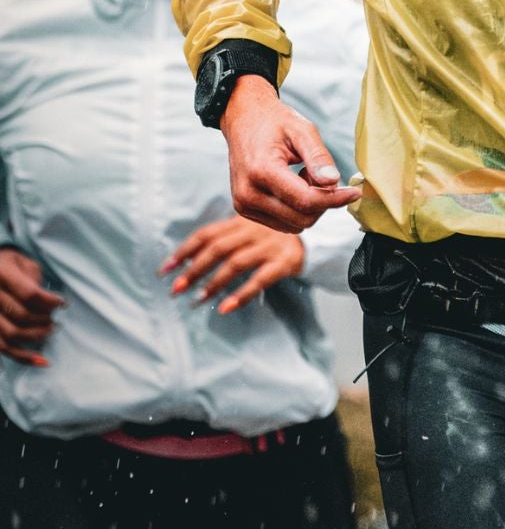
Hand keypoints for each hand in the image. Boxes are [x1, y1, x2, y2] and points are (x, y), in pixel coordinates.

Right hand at [0, 246, 65, 366]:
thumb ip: (33, 279)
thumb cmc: (11, 266)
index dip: (49, 301)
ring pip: (11, 335)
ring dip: (36, 336)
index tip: (63, 304)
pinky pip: (3, 348)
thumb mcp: (23, 263)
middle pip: (21, 315)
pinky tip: (42, 360)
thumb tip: (47, 302)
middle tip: (56, 319)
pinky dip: (23, 357)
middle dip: (44, 319)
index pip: (28, 294)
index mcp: (1, 273)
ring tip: (50, 330)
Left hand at [161, 216, 304, 313]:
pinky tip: (226, 307)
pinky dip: (242, 294)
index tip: (165, 269)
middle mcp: (253, 230)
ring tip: (198, 299)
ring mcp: (269, 246)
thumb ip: (222, 239)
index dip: (184, 250)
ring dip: (214, 283)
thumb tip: (185, 262)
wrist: (314, 237)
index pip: (207, 234)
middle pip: (218, 249)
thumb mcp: (248, 230)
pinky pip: (260, 279)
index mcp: (240, 221)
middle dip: (194, 270)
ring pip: (236, 263)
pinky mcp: (284, 262)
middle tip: (176, 289)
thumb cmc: (270, 238)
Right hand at [222, 74, 360, 232]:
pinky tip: (292, 184)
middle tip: (322, 173)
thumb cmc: (275, 122)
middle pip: (302, 218)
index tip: (355, 192)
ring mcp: (244, 205)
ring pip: (294, 225)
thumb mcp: (302, 129)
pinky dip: (296, 209)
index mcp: (261, 171)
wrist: (244, 120)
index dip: (335, 199)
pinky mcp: (245, 210)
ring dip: (309, 206)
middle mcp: (248, 194)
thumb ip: (318, 156)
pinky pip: (283, 223)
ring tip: (303, 175)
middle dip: (322, 201)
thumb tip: (333, 182)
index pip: (306, 200)